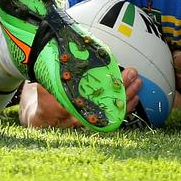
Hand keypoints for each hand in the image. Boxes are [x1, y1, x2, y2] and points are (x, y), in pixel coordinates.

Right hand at [18, 69, 141, 127]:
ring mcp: (89, 122)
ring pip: (112, 113)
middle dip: (121, 91)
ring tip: (138, 81)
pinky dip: (126, 107)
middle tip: (132, 75)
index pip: (86, 101)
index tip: (115, 80)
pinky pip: (114, 117)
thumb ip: (49, 77)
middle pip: (104, 107)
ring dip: (127, 98)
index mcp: (64, 109)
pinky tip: (136, 96)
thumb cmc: (44, 98)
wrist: (43, 117)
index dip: (103, 91)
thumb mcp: (43, 86)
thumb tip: (60, 58)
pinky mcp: (96, 121)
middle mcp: (78, 119)